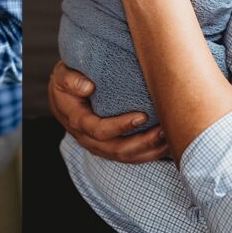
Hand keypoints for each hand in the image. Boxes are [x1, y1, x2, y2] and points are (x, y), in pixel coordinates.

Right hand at [48, 61, 167, 162]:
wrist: (63, 96)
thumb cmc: (67, 83)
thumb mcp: (63, 75)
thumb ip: (71, 80)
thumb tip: (88, 87)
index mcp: (77, 121)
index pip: (99, 130)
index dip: (121, 126)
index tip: (142, 116)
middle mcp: (88, 138)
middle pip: (116, 150)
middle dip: (142, 142)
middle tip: (162, 130)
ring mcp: (99, 146)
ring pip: (125, 156)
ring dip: (148, 150)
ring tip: (168, 138)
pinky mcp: (109, 147)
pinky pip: (129, 156)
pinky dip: (148, 153)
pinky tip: (165, 145)